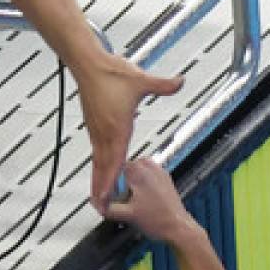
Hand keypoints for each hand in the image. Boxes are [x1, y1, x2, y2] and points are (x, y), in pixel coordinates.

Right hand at [76, 52, 182, 210]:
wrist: (88, 63)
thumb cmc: (111, 73)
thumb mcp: (141, 80)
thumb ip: (163, 84)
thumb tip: (180, 82)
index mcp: (117, 127)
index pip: (115, 162)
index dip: (111, 183)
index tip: (106, 199)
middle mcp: (104, 132)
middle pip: (103, 167)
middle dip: (100, 188)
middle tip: (99, 206)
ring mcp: (97, 128)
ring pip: (97, 159)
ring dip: (98, 177)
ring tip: (97, 193)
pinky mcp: (93, 123)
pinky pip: (95, 149)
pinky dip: (97, 162)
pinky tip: (100, 166)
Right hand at [104, 156, 199, 244]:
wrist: (179, 228)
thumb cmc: (158, 221)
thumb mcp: (126, 215)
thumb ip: (107, 208)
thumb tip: (97, 204)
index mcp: (139, 171)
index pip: (114, 168)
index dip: (107, 182)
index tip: (104, 193)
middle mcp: (150, 166)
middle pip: (124, 170)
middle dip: (117, 183)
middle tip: (114, 199)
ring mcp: (159, 172)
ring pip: (135, 173)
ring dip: (128, 184)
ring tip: (126, 200)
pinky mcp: (164, 179)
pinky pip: (146, 177)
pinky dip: (139, 185)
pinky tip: (138, 200)